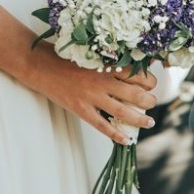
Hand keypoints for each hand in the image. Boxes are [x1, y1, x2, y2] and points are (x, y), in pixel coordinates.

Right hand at [21, 42, 157, 144]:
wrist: (40, 65)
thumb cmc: (65, 56)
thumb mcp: (91, 53)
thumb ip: (109, 60)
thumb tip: (130, 66)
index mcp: (107, 65)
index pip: (137, 74)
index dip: (149, 81)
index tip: (152, 84)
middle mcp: (103, 81)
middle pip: (136, 94)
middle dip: (149, 101)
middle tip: (153, 103)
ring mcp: (92, 97)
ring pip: (124, 112)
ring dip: (140, 119)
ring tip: (150, 122)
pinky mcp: (81, 110)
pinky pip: (103, 126)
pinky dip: (117, 135)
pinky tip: (127, 140)